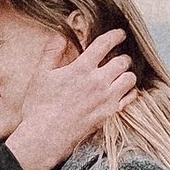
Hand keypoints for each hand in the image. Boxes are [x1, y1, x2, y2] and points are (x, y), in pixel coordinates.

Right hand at [5, 27, 138, 169]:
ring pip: (130, 79)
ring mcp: (106, 99)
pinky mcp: (109, 114)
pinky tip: (123, 91)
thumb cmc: (40, 106)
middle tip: (119, 57)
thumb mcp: (41, 74)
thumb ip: (51, 51)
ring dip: (127, 73)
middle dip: (123, 56)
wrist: (46, 136)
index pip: (104, 44)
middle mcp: (97, 81)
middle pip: (122, 61)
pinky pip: (130, 98)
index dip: (115, 35)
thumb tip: (60, 34)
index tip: (120, 33)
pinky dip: (130, 92)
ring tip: (122, 74)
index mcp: (81, 68)